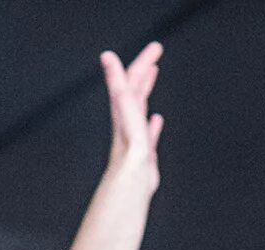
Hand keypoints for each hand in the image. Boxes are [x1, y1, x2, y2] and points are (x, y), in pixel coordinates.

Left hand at [101, 42, 162, 189]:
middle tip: (156, 52)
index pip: (132, 79)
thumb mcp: (125, 111)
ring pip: (140, 108)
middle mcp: (127, 122)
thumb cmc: (128, 152)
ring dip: (145, 90)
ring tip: (152, 76)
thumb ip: (117, 82)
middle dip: (144, 69)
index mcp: (124, 111)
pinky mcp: (143, 155)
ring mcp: (135, 138)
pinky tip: (157, 120)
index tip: (156, 47)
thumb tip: (107, 56)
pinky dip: (153, 123)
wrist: (129, 188)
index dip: (143, 61)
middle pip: (135, 89)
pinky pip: (148, 134)